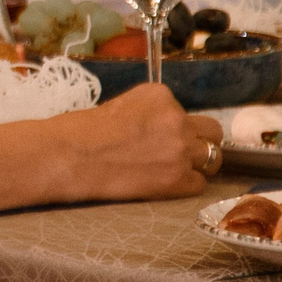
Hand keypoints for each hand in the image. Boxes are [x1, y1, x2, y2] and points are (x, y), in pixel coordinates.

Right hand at [47, 84, 223, 202]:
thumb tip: (160, 131)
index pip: (184, 111)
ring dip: (196, 165)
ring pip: (213, 158)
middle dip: (199, 142)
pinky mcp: (177, 179)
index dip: (175, 127)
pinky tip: (160, 185)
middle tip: (178, 154)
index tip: (157, 138)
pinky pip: (198, 184)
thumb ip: (149, 114)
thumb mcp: (120, 107)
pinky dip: (184, 186)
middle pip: (212, 131)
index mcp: (160, 95)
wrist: (68, 157)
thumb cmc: (81, 133)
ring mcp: (180, 149)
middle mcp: (176, 118)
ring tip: (169, 172)